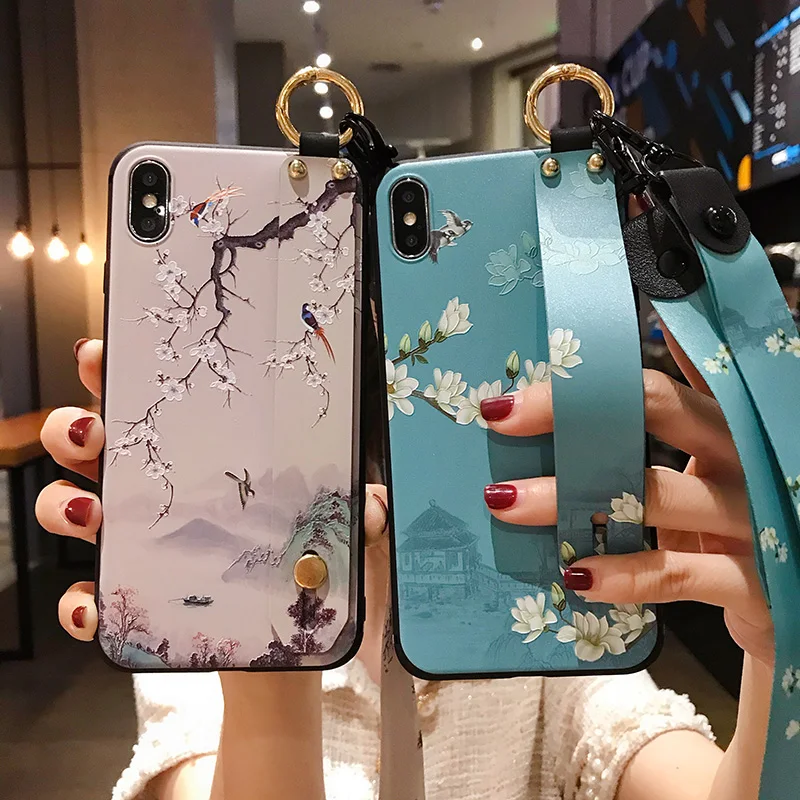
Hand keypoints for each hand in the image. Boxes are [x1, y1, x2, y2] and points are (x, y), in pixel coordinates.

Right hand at [35, 338, 389, 644]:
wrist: (280, 647)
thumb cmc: (299, 571)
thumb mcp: (336, 534)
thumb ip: (357, 514)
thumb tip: (377, 504)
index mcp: (199, 460)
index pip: (150, 405)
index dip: (115, 373)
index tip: (104, 351)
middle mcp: (155, 494)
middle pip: (90, 445)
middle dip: (73, 428)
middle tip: (93, 431)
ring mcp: (135, 546)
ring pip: (67, 508)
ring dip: (62, 503)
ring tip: (92, 511)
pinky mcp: (128, 604)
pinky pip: (82, 597)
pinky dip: (78, 601)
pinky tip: (95, 605)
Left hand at [479, 332, 773, 666]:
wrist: (787, 596)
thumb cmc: (731, 518)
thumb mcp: (710, 461)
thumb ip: (674, 413)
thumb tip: (643, 345)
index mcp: (723, 425)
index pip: (650, 386)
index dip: (584, 383)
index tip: (515, 393)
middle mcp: (740, 459)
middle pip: (655, 414)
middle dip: (571, 418)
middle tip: (501, 420)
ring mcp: (750, 518)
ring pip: (653, 496)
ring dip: (571, 500)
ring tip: (507, 502)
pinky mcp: (749, 581)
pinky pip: (673, 573)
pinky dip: (621, 574)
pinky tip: (574, 574)